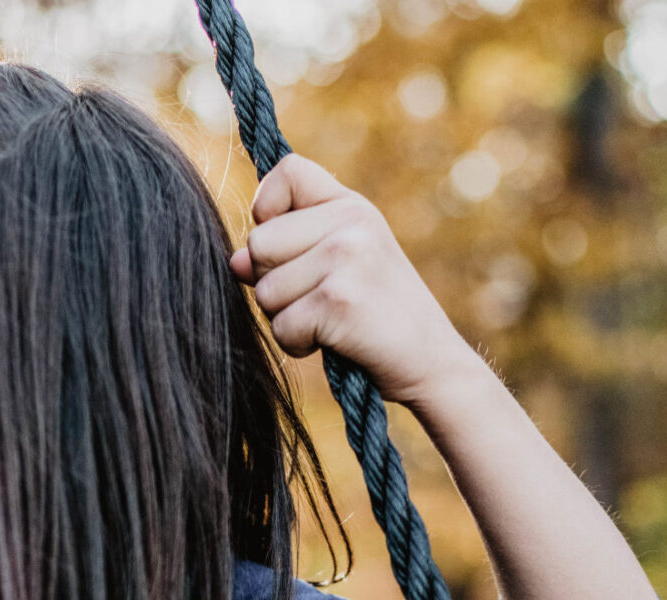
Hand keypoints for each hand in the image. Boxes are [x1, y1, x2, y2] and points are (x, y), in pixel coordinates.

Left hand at [230, 155, 477, 408]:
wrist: (431, 362)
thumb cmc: (376, 316)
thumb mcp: (340, 266)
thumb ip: (287, 251)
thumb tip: (235, 261)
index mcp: (352, 206)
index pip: (288, 171)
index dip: (267, 206)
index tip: (286, 242)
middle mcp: (353, 221)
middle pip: (259, 243)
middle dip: (273, 282)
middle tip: (318, 299)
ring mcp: (347, 258)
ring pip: (264, 291)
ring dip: (286, 318)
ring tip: (330, 321)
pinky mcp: (339, 300)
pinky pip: (281, 326)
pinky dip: (298, 344)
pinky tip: (336, 341)